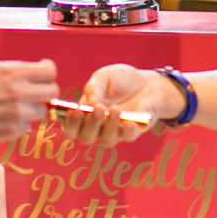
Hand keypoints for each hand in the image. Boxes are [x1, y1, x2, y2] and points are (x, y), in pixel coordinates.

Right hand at [0, 58, 56, 140]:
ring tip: (13, 108)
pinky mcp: (12, 131)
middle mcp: (20, 92)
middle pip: (53, 91)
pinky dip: (18, 124)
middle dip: (45, 91)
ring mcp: (18, 114)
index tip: (43, 73)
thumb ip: (7, 71)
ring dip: (31, 109)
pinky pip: (26, 127)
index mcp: (14, 72)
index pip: (49, 71)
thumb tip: (19, 72)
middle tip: (35, 92)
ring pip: (40, 111)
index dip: (47, 72)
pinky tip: (3, 119)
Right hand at [52, 63, 179, 146]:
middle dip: (90, 125)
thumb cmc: (120, 81)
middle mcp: (97, 127)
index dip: (70, 123)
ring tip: (114, 109)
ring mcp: (115, 132)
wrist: (146, 82)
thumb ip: (93, 88)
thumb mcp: (103, 77)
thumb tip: (90, 102)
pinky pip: (128, 138)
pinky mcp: (132, 132)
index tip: (75, 110)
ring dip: (108, 126)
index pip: (71, 127)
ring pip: (107, 140)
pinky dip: (127, 131)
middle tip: (97, 109)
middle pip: (86, 137)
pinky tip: (128, 121)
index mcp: (84, 115)